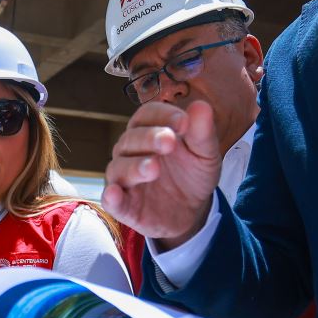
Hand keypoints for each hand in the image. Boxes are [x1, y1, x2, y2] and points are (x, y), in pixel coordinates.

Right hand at [102, 99, 222, 245]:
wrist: (192, 210)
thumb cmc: (193, 174)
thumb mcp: (205, 155)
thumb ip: (202, 133)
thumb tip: (202, 106)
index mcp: (149, 130)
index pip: (148, 114)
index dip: (163, 115)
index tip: (184, 122)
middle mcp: (131, 151)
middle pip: (132, 138)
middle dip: (149, 138)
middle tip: (169, 142)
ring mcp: (125, 178)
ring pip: (119, 167)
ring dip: (134, 166)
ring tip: (153, 168)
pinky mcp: (123, 205)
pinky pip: (111, 200)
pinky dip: (111, 197)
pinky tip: (115, 193)